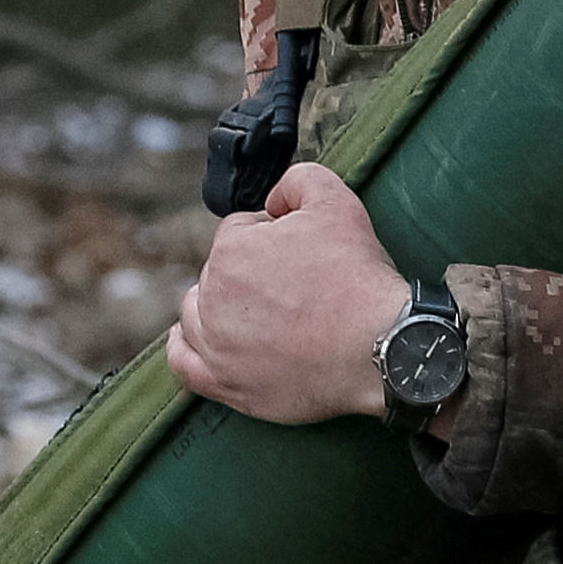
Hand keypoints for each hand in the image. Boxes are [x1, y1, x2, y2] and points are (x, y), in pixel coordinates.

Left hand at [166, 163, 408, 423]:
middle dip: (249, 273)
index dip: (273, 237)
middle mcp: (212, 297)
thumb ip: (297, 181)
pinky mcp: (225, 382)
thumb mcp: (336, 202)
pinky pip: (184, 364)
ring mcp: (215, 344)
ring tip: (252, 314)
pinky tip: (191, 341)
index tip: (303, 256)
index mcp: (232, 250)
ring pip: (197, 315)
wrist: (379, 347)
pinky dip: (183, 350)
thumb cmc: (358, 278)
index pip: (240, 232)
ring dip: (216, 308)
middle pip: (218, 273)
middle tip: (295, 289)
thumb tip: (274, 199)